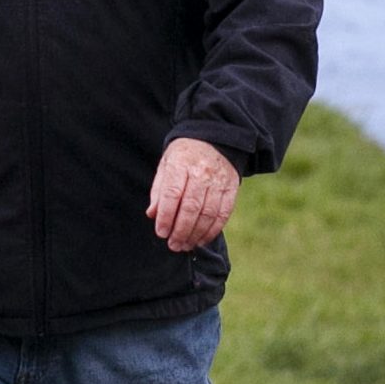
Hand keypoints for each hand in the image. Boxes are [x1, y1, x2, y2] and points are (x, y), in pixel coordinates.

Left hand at [146, 138, 238, 252]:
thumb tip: (153, 215)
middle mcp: (201, 172)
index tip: (161, 232)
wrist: (214, 138)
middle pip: (191, 207)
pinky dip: (212, 230)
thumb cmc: (184, 156)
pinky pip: (223, 213)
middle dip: (181, 230)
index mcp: (180, 164)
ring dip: (196, 234)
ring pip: (208, 213)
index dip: (166, 216)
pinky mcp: (231, 188)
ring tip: (185, 245)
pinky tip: (201, 239)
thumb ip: (159, 190)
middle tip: (173, 245)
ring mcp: (218, 180)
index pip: (172, 194)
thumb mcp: (166, 165)